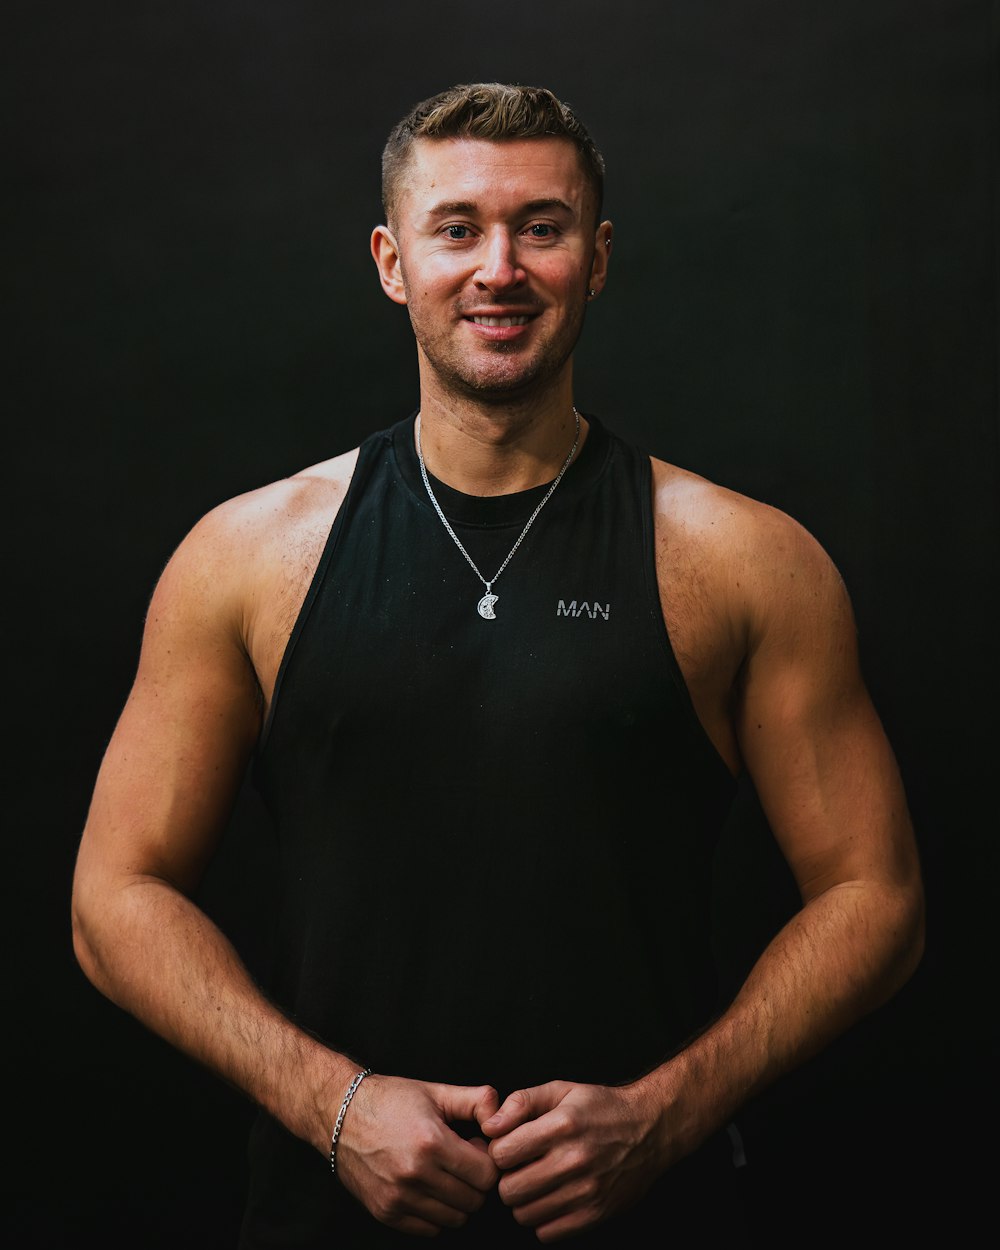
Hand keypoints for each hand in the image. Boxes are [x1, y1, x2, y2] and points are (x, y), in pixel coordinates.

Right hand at [334, 1074, 500, 1236]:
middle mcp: (415, 1174)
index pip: (486, 1175)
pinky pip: (429, 1229)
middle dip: (475, 1182)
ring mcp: (398, 1197)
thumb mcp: (436, 1091)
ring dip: (457, 1200)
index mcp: (432, 1142)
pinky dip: (436, 1213)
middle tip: (461, 1162)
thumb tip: (502, 1118)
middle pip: (474, 1200)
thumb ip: (477, 1100)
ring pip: (454, 1219)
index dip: (488, 1162)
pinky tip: (428, 1188)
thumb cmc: (391, 1099)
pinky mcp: (385, 1212)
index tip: (475, 1148)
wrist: (340, 1114)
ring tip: (444, 1174)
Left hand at [481, 1080, 663, 1242]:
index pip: (502, 1154)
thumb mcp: (561, 1090)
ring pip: (525, 1214)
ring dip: (524, 1201)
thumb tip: (489, 1125)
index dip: (498, 1151)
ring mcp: (586, 1191)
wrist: (649, 1129)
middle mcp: (573, 1160)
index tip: (510, 1147)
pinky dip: (543, 1220)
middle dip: (507, 1179)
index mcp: (562, 1126)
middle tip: (520, 1168)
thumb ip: (521, 1102)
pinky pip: (548, 1233)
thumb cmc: (601, 1107)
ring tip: (537, 1183)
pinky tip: (552, 1199)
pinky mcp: (596, 1214)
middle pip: (509, 1190)